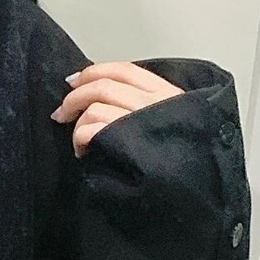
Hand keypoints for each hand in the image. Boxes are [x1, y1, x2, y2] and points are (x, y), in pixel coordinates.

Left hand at [50, 62, 184, 158]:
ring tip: (80, 143)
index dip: (93, 72)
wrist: (197, 189)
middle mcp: (155, 102)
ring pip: (95, 107)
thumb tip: (108, 101)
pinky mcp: (128, 144)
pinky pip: (92, 130)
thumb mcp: (174, 124)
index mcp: (167, 94)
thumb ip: (148, 108)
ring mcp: (142, 122)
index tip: (75, 83)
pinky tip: (84, 152)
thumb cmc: (185, 164)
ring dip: (77, 125)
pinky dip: (80, 139)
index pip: (124, 70)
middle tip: (62, 114)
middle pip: (103, 85)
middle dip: (74, 98)